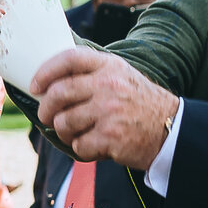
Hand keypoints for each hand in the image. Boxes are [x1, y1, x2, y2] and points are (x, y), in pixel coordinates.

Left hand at [34, 48, 175, 169]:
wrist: (171, 131)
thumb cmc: (139, 104)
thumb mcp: (121, 76)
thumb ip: (92, 73)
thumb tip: (49, 81)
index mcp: (109, 66)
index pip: (69, 58)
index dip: (45, 72)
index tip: (35, 86)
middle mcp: (109, 85)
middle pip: (58, 93)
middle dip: (46, 109)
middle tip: (47, 117)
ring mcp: (109, 110)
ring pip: (63, 122)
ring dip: (63, 133)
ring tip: (76, 134)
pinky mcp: (110, 136)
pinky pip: (78, 145)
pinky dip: (82, 149)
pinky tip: (95, 145)